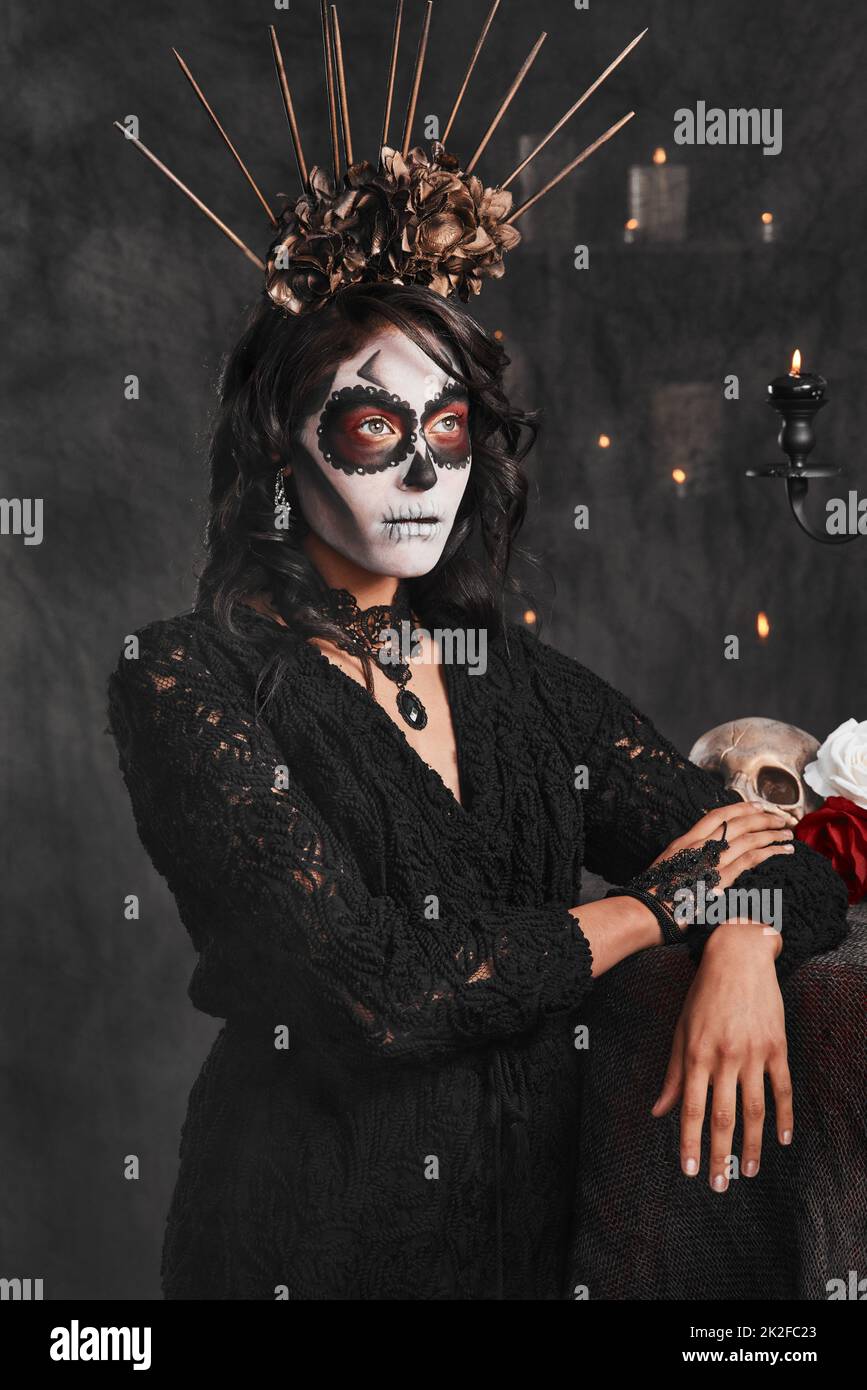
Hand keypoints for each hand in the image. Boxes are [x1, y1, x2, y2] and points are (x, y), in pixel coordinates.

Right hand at [649, 800, 797, 898]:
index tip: (758, 806)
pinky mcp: (719, 877)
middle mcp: (698, 845)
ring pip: (748, 837)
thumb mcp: (667, 870)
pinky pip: (750, 858)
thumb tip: (699, 863)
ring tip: (789, 835)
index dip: (740, 808)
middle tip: (782, 819)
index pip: (717, 815)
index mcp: (685, 841)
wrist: (644, 912)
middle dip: (763, 818)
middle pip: (737, 822)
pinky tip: (783, 851)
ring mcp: (709, 860)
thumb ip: (685, 862)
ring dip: (772, 834)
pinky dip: (770, 852)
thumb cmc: (652, 897)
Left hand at [651, 922, 791, 1187]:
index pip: (690, 1108)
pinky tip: (783, 1140)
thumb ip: (673, 1073)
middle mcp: (724, 1057)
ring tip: (748, 1170)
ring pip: (755, 1109)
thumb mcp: (681, 1030)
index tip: (688, 1170)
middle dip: (719, 1154)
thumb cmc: (703, 995)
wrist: (738, 956)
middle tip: (720, 1186)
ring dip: (752, 1144)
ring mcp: (753, 1053)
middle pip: (723, 1116)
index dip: (688, 1142)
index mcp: (696, 1053)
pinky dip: (785, 1116)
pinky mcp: (777, 1046)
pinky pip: (783, 1088)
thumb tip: (658, 1111)